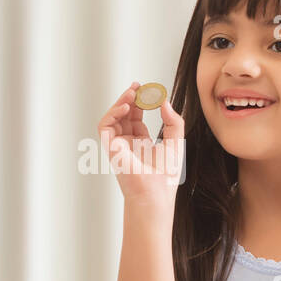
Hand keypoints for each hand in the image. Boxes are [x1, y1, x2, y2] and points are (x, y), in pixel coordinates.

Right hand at [97, 81, 184, 203]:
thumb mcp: (175, 142)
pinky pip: (105, 126)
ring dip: (121, 102)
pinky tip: (126, 105)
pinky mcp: (111, 148)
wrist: (156, 193)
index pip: (136, 118)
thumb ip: (173, 121)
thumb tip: (164, 101)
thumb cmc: (165, 176)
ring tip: (133, 93)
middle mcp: (127, 144)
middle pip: (124, 115)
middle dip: (130, 99)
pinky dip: (112, 113)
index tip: (149, 91)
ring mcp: (118, 146)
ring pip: (113, 118)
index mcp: (141, 144)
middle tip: (138, 86)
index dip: (141, 103)